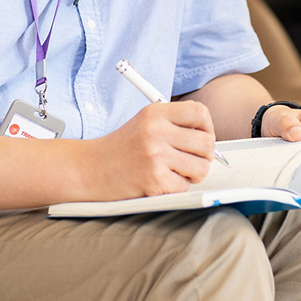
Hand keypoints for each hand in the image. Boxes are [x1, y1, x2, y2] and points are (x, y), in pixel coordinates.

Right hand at [83, 102, 215, 199]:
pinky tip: (159, 182)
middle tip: (191, 160)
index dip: (208, 127)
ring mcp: (155, 156)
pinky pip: (184, 186)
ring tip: (173, 171)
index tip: (202, 137)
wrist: (88, 169)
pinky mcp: (153, 180)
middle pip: (207, 143)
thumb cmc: (121, 148)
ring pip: (201, 168)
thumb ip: (176, 126)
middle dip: (204, 156)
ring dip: (192, 174)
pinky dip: (176, 187)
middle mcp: (156, 131)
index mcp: (155, 113)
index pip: (200, 113)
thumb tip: (211, 140)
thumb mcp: (145, 123)